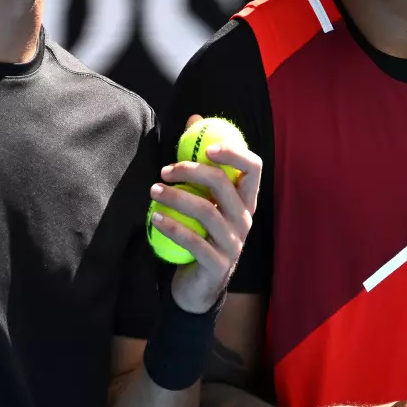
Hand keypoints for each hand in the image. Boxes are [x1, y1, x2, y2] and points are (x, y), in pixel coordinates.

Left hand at [151, 114, 262, 313]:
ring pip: (207, 212)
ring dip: (176, 197)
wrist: (197, 287)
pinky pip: (194, 241)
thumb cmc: (201, 233)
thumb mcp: (204, 198)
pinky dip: (172, 227)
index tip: (207, 146)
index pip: (254, 169)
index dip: (234, 153)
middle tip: (164, 170)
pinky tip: (155, 218)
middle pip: (225, 185)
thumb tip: (195, 119)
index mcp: (246, 201)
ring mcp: (234, 244)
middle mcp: (245, 220)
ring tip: (153, 191)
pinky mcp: (217, 265)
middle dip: (192, 171)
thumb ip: (202, 161)